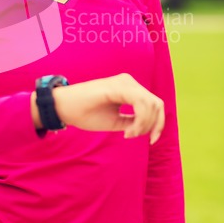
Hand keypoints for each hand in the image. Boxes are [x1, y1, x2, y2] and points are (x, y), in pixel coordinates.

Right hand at [31, 73, 164, 143]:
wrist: (64, 108)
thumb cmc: (86, 113)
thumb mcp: (116, 121)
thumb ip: (132, 121)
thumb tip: (148, 127)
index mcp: (129, 88)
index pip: (155, 104)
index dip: (159, 124)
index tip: (152, 140)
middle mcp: (128, 82)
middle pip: (157, 104)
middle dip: (154, 125)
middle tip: (134, 136)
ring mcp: (124, 82)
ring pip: (151, 104)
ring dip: (145, 124)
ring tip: (128, 134)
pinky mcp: (118, 87)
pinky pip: (140, 104)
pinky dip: (140, 121)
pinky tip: (128, 132)